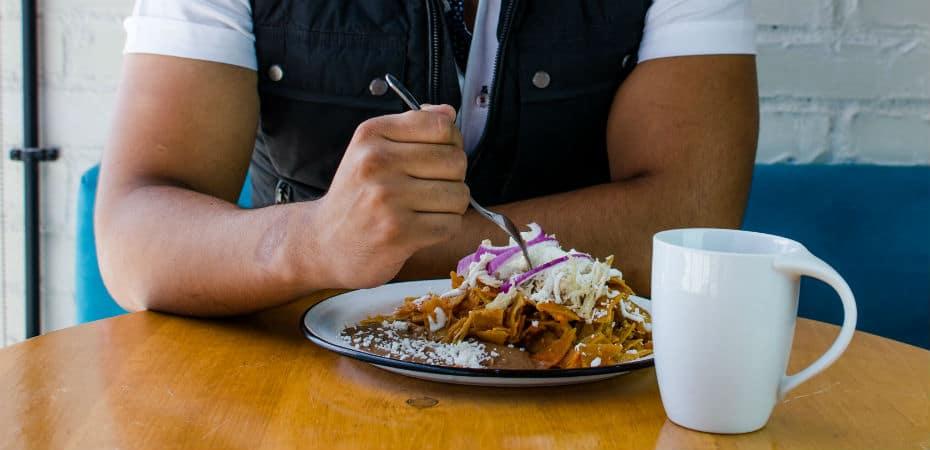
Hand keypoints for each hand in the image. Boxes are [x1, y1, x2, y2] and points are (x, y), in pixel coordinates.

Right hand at [311, 105, 469, 288]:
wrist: (324, 243)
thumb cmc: (356, 196)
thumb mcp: (370, 150)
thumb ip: (411, 126)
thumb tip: (449, 112)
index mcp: (371, 134)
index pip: (442, 125)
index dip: (452, 142)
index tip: (438, 155)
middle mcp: (376, 161)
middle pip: (456, 160)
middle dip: (453, 177)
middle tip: (430, 187)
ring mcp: (386, 198)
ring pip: (458, 194)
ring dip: (450, 205)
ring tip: (424, 209)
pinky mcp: (398, 232)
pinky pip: (451, 223)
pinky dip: (443, 228)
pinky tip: (421, 227)